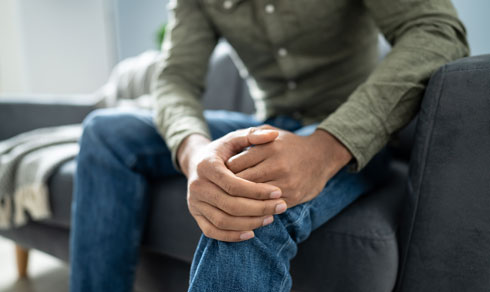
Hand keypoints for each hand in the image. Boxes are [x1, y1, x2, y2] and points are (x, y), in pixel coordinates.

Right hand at [177, 128, 287, 241]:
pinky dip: (232, 236)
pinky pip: (212, 231)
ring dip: (249, 223)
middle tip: (280, 207)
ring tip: (270, 218)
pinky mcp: (195, 215)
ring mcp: (194, 202)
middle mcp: (197, 186)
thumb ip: (254, 136)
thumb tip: (274, 134)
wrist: (195, 162)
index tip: (278, 192)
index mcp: (206, 166)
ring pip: (223, 220)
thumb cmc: (221, 151)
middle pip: (230, 205)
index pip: (234, 184)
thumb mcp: (234, 139)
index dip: (257, 191)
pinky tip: (251, 233)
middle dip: (258, 208)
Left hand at [226, 126, 351, 207]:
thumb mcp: (271, 133)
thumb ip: (250, 136)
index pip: (235, 164)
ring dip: (240, 200)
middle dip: (228, 188)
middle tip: (220, 190)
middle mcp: (277, 164)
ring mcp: (285, 182)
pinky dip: (255, 208)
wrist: (322, 157)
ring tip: (231, 200)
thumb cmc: (290, 145)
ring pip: (253, 196)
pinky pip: (267, 206)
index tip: (219, 175)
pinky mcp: (292, 196)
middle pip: (241, 181)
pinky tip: (247, 207)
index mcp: (269, 147)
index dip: (223, 172)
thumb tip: (227, 153)